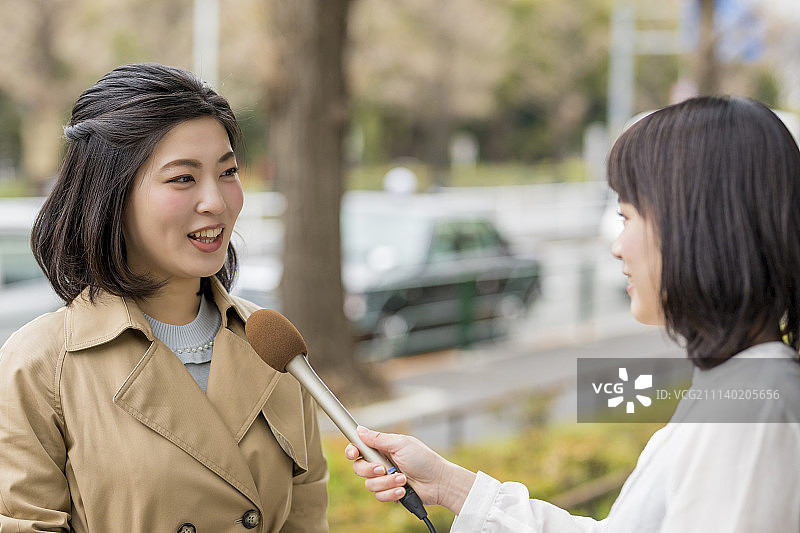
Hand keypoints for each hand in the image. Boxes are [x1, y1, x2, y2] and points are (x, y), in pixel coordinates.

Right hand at [344, 426, 475, 513]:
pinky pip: (379, 496)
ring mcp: (384, 479)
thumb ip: (378, 439)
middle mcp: (380, 462)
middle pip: (359, 468)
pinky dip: (391, 493)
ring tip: (403, 479)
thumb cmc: (423, 459)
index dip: (351, 451)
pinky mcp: (389, 492)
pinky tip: (403, 490)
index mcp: (382, 448)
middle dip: (370, 470)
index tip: (353, 453)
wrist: (438, 482)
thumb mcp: (401, 444)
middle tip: (383, 468)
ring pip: (369, 484)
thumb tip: (360, 429)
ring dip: (386, 482)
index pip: (359, 448)